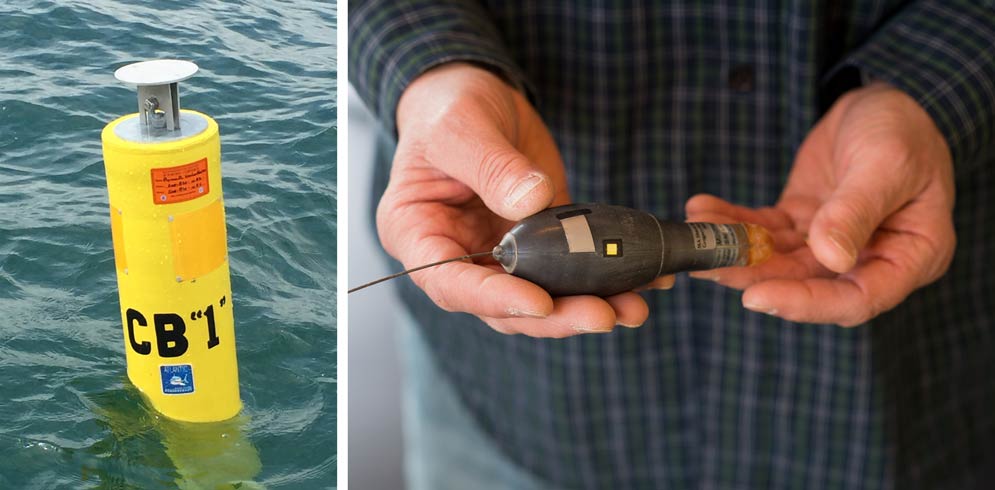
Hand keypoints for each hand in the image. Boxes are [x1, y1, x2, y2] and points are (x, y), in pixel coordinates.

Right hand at [378, 63, 667, 336]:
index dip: (495, 300)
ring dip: (586, 307)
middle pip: (503, 307)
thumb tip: (532, 202)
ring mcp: (501, 255)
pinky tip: (648, 280)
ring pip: (542, 298)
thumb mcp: (461, 127)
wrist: (476, 93)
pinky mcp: (541, 243)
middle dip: (555, 316)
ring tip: (634, 308)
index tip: (540, 303)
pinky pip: (571, 269)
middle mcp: (458, 256)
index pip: (451, 284)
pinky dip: (606, 279)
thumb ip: (491, 165)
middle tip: (603, 315)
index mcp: (418, 234)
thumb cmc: (449, 107)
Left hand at [685, 83, 954, 325]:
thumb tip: (831, 258)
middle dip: (752, 274)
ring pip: (777, 259)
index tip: (757, 297)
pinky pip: (763, 229)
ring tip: (695, 234)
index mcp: (911, 256)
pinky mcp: (803, 222)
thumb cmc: (904, 130)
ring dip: (734, 248)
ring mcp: (832, 242)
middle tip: (706, 263)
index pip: (856, 299)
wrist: (884, 98)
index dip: (806, 304)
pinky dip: (732, 221)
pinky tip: (701, 210)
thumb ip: (856, 210)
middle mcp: (870, 258)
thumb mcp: (886, 164)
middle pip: (806, 282)